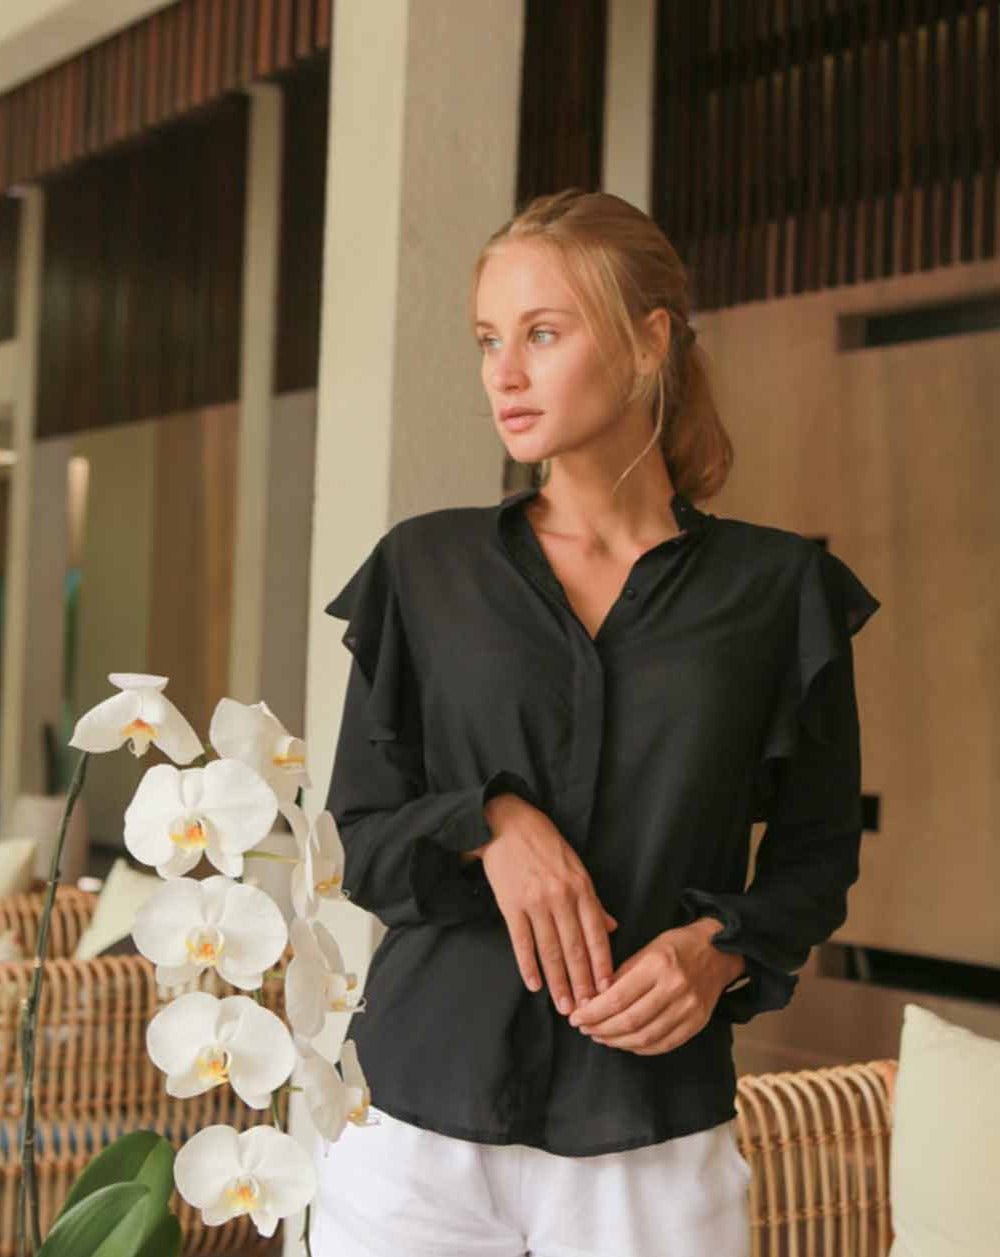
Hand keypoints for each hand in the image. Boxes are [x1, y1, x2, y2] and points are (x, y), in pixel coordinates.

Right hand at [476, 793, 618, 1013]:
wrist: (508, 824)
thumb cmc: (546, 845)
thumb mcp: (577, 867)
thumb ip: (593, 902)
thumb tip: (612, 929)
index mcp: (581, 888)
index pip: (596, 935)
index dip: (603, 965)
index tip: (608, 990)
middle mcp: (561, 897)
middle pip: (575, 948)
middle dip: (583, 982)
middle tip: (588, 1009)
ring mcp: (535, 902)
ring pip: (550, 950)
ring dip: (558, 981)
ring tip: (564, 1005)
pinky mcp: (511, 905)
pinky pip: (522, 942)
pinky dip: (528, 966)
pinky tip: (534, 984)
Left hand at [566, 917, 744, 1054]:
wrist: (719, 951)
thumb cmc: (677, 946)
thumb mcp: (646, 949)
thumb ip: (621, 975)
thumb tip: (593, 999)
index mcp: (658, 965)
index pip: (617, 999)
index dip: (592, 1012)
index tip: (576, 1017)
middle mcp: (675, 989)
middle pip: (629, 1021)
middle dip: (600, 1029)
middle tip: (584, 1029)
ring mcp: (689, 1009)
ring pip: (645, 1037)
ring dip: (617, 1042)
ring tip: (600, 1037)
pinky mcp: (697, 1023)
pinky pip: (663, 1044)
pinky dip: (639, 1048)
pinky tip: (625, 1042)